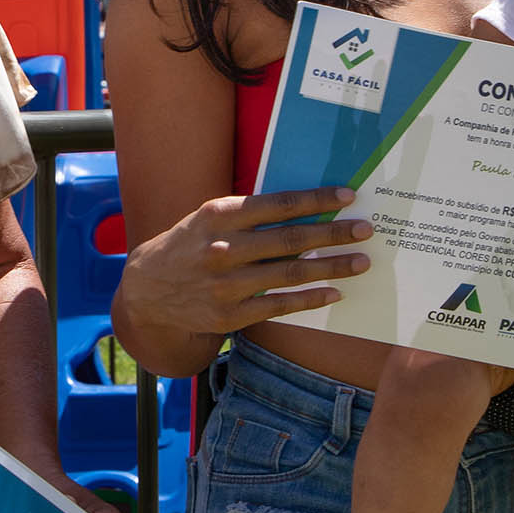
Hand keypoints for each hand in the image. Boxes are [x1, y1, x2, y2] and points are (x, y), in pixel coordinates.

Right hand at [117, 187, 372, 338]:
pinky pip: (279, 305)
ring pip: (290, 273)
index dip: (316, 200)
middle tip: (366, 230)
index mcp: (219, 215)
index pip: (278, 204)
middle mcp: (223, 248)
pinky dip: (310, 299)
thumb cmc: (188, 245)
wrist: (146, 291)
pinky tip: (334, 293)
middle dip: (334, 233)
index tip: (348, 196)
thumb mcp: (208, 218)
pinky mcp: (230, 315)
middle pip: (291, 239)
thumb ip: (248, 213)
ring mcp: (226, 285)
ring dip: (331, 267)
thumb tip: (304, 207)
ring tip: (361, 262)